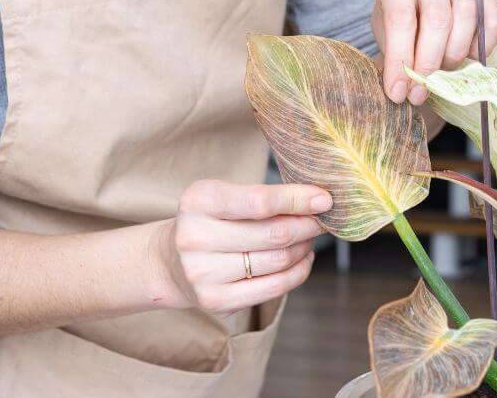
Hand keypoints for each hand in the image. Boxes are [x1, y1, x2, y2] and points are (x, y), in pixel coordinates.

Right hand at [158, 180, 330, 313]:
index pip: (260, 202)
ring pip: (278, 261)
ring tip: (307, 238)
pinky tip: (302, 259)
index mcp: (198, 201)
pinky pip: (275, 287)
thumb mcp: (226, 197)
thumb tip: (319, 201)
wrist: (171, 261)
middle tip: (320, 221)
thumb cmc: (211, 221)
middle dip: (308, 226)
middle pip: (274, 234)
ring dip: (304, 247)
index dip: (298, 200)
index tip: (325, 199)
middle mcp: (195, 237)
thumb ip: (266, 197)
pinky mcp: (216, 300)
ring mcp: (203, 273)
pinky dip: (299, 271)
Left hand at [372, 0, 496, 104]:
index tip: (399, 92)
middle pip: (437, 19)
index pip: (401, 17)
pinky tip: (468, 57)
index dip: (401, 59)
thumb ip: (396, 58)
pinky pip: (493, 22)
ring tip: (443, 72)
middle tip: (422, 92)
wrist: (419, 2)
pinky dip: (483, 48)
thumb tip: (405, 92)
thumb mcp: (387, 35)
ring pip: (466, 17)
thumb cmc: (400, 21)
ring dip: (455, 55)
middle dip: (429, 63)